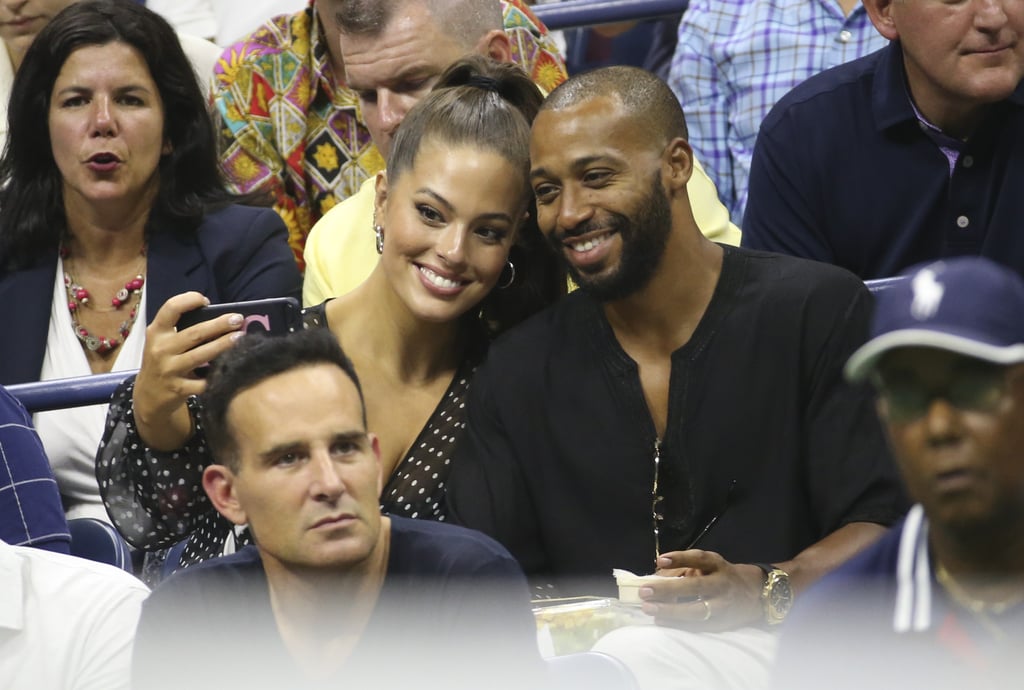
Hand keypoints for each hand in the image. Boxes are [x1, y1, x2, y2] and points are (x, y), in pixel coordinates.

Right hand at [133, 291, 243, 449]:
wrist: (148, 395)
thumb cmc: (162, 361)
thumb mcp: (163, 342)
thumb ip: (182, 329)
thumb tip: (219, 317)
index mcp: (156, 332)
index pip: (171, 308)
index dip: (190, 300)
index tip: (206, 301)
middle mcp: (161, 349)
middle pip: (195, 333)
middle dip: (219, 324)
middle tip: (238, 319)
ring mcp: (169, 370)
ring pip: (201, 355)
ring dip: (223, 345)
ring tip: (240, 337)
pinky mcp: (179, 389)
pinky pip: (204, 381)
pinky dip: (219, 374)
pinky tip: (232, 367)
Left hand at [637, 550, 763, 631]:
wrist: (757, 594)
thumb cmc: (723, 576)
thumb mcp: (710, 565)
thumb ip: (686, 567)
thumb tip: (657, 575)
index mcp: (719, 565)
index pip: (700, 559)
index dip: (680, 558)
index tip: (660, 561)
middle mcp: (722, 585)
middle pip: (695, 587)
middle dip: (669, 589)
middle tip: (645, 591)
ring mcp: (723, 606)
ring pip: (696, 610)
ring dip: (670, 611)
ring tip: (649, 608)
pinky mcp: (722, 624)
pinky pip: (698, 626)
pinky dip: (678, 624)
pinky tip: (661, 621)